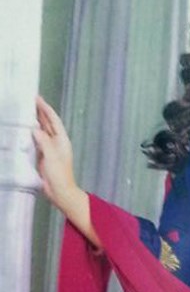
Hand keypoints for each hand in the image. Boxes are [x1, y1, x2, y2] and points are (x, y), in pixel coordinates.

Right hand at [33, 95, 78, 210]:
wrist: (60, 192)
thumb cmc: (60, 175)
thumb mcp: (51, 156)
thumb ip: (44, 141)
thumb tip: (35, 129)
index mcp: (62, 141)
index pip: (54, 120)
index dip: (46, 109)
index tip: (38, 99)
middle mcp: (57, 143)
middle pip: (48, 123)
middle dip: (40, 112)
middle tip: (31, 100)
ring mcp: (50, 149)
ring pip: (42, 131)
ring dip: (36, 121)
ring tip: (27, 110)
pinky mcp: (44, 155)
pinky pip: (37, 140)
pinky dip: (32, 133)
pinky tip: (26, 128)